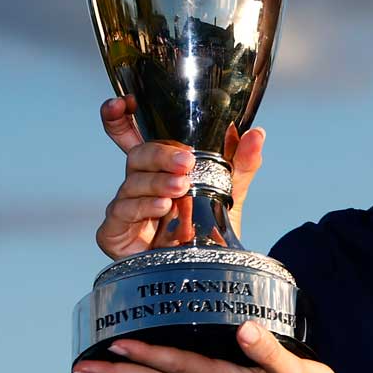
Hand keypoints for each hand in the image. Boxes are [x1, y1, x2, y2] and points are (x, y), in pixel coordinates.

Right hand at [95, 95, 265, 260]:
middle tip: (187, 163)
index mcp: (157, 167)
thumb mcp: (230, 191)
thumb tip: (257, 134)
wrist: (209, 271)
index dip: (119, 116)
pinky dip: (142, 208)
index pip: (129, 134)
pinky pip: (121, 213)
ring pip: (131, 184)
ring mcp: (124, 207)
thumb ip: (242, 163)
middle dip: (159, 155)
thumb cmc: (210, 227)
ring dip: (157, 183)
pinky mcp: (114, 234)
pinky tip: (162, 208)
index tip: (123, 102)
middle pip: (136, 157)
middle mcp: (138, 183)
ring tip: (181, 188)